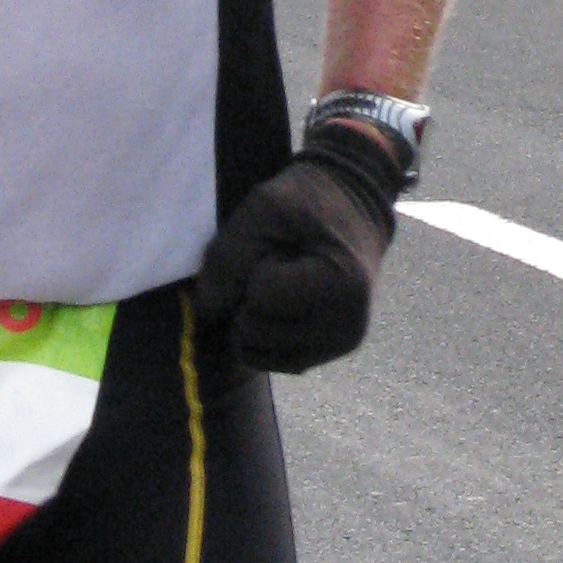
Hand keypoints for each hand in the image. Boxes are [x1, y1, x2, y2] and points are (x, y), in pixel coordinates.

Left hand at [194, 130, 404, 374]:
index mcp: (341, 285)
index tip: (283, 247)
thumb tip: (206, 311)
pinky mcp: (329, 354)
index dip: (255, 268)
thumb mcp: (265, 206)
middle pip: (254, 331)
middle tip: (280, 264)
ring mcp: (339, 346)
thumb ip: (230, 254)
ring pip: (257, 354)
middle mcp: (347, 327)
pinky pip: (271, 360)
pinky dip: (265, 334)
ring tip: (284, 283)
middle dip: (251, 297)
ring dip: (255, 318)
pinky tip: (286, 303)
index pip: (260, 297)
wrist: (356, 208)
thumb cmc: (311, 201)